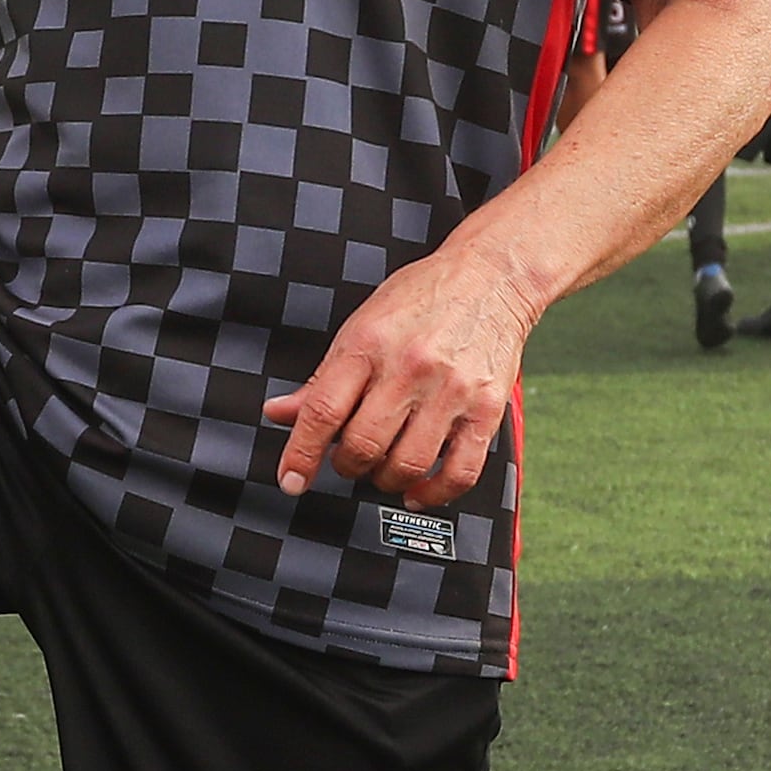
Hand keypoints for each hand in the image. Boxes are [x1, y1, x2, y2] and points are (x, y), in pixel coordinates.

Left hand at [263, 237, 534, 507]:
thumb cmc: (422, 299)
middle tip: (349, 459)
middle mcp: (409, 367)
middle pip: (363, 445)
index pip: (323, 411)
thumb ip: (322, 378)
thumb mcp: (361, 326)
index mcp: (368, 344)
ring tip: (382, 469)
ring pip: (407, 464)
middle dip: (347, 465)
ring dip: (385, 480)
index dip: (301, 453)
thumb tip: (279, 413)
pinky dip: (434, 493)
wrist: (491, 276)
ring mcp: (451, 390)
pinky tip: (417, 490)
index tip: (291, 480)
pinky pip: (459, 472)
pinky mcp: (487, 408)